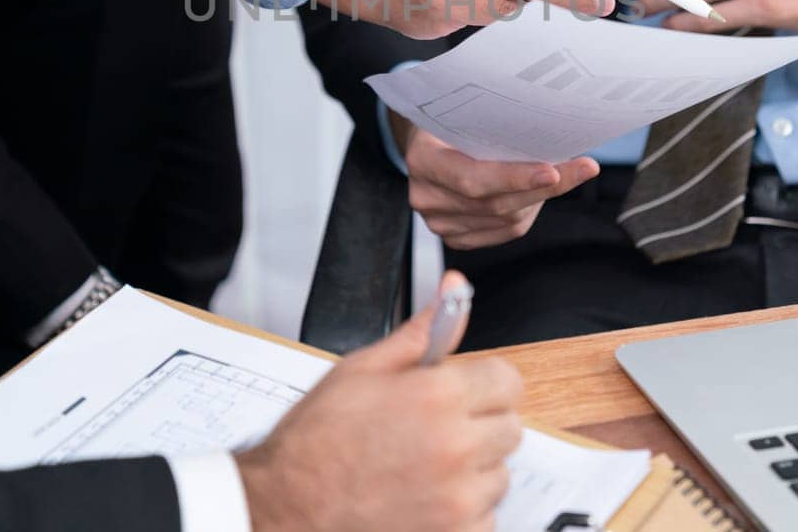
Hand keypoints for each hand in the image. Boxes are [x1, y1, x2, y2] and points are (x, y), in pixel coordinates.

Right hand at [237, 272, 523, 531]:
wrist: (287, 507)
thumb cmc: (317, 442)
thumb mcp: (362, 369)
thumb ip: (420, 332)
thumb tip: (454, 289)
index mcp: (439, 395)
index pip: (507, 381)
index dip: (484, 383)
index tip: (466, 392)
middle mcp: (457, 446)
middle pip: (510, 427)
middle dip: (480, 424)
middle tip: (437, 429)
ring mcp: (459, 497)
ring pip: (499, 474)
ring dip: (473, 470)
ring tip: (424, 466)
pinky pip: (486, 517)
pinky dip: (463, 511)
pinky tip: (424, 498)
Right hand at [391, 112, 598, 248]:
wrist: (425, 141)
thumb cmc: (447, 120)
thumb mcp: (461, 111)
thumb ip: (493, 126)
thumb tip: (551, 133)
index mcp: (422, 159)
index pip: (472, 178)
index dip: (514, 178)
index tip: (553, 171)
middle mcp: (426, 197)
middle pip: (495, 203)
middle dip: (543, 187)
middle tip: (582, 169)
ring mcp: (438, 222)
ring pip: (505, 221)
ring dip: (538, 199)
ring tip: (561, 175)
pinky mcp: (455, 237)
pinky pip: (504, 232)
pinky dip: (526, 212)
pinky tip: (537, 193)